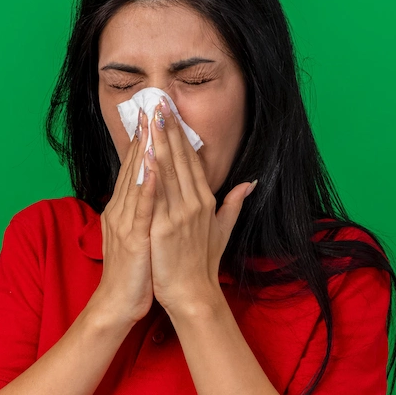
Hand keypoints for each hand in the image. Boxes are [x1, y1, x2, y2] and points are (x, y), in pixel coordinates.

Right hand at [91, 109, 156, 325]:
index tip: (154, 114)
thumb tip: (156, 190)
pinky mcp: (132, 237)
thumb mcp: (141, 234)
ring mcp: (124, 222)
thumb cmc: (135, 270)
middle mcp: (120, 209)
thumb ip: (149, 210)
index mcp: (125, 208)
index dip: (144, 140)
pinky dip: (146, 185)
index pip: (136, 168)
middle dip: (144, 134)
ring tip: (152, 123)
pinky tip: (151, 165)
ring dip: (143, 150)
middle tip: (152, 104)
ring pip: (135, 179)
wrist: (119, 302)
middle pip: (133, 166)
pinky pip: (140, 207)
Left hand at [142, 96, 255, 315]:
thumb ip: (234, 204)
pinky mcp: (166, 227)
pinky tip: (144, 153)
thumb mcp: (223, 230)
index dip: (181, 134)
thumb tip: (251, 183)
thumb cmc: (203, 264)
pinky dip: (151, 172)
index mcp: (206, 201)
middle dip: (168, 128)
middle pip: (180, 158)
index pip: (192, 160)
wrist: (193, 294)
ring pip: (168, 170)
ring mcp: (181, 214)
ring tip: (149, 117)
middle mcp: (195, 203)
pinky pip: (157, 194)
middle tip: (157, 100)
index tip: (171, 112)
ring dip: (158, 141)